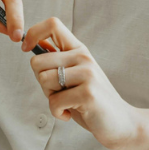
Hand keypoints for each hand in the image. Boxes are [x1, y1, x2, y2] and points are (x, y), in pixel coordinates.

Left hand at [24, 16, 142, 149]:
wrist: (122, 124)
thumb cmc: (91, 101)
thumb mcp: (75, 76)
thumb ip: (58, 61)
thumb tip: (34, 44)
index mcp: (79, 50)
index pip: (53, 24)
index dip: (33, 33)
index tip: (26, 48)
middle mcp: (83, 57)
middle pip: (37, 61)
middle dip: (41, 81)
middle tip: (59, 92)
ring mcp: (87, 74)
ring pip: (44, 80)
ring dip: (50, 98)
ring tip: (68, 103)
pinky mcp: (88, 93)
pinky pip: (54, 102)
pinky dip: (57, 113)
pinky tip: (71, 114)